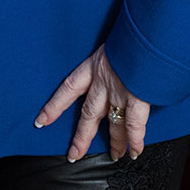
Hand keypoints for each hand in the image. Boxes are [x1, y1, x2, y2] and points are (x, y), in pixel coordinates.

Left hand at [34, 44, 150, 161]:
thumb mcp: (112, 42)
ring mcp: (120, 92)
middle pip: (88, 114)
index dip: (54, 106)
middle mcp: (103, 82)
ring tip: (114, 156)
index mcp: (93, 66)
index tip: (41, 121)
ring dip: (114, 142)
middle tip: (73, 155)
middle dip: (81, 137)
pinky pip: (134, 126)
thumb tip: (117, 62)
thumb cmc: (132, 34)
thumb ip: (111, 57)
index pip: (67, 88)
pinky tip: (134, 153)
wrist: (148, 33)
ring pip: (112, 123)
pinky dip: (135, 141)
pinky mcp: (138, 99)